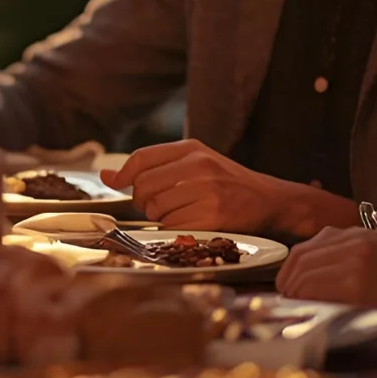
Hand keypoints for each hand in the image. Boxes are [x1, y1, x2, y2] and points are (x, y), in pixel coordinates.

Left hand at [101, 139, 283, 231]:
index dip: (123, 174)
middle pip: (143, 186)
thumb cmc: (226, 182)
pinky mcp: (213, 215)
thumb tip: (106, 176)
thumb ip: (152, 166)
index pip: (141, 158)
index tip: (116, 184)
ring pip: (156, 208)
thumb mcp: (194, 163)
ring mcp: (206, 190)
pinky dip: (175, 229)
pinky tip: (191, 222)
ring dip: (160, 216)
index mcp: (191, 148)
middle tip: (158, 204)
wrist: (270, 199)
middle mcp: (198, 166)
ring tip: (182, 212)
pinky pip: (173, 226)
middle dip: (143, 200)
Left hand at [276, 227, 376, 330]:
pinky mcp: (357, 284)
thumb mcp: (376, 258)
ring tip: (298, 308)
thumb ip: (344, 257)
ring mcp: (355, 261)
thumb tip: (302, 277)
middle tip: (286, 300)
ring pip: (305, 275)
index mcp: (356, 234)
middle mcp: (354, 241)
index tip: (287, 287)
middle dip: (288, 282)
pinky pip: (317, 291)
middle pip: (300, 259)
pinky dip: (307, 302)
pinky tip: (311, 311)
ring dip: (295, 294)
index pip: (306, 248)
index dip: (290, 269)